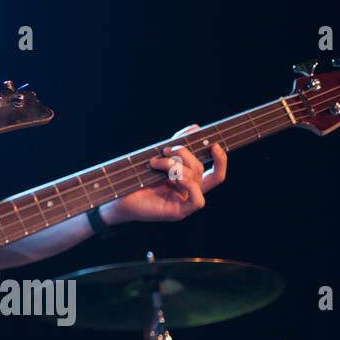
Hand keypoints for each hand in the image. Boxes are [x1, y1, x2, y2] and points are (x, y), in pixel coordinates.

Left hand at [103, 124, 227, 225]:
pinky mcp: (179, 212)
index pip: (215, 173)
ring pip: (195, 178)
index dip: (221, 160)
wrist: (118, 199)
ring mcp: (185, 203)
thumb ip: (176, 145)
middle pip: (200, 168)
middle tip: (164, 150)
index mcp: (188, 181)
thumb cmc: (136, 179)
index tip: (215, 144)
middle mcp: (189, 192)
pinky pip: (198, 200)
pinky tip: (174, 179)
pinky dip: (188, 185)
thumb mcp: (158, 158)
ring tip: (155, 163)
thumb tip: (195, 127)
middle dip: (183, 153)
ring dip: (174, 165)